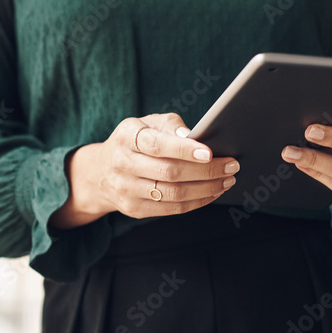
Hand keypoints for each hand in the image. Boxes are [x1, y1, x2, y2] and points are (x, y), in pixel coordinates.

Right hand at [50, 113, 238, 228]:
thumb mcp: (146, 123)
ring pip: (173, 194)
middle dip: (206, 171)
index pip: (157, 145)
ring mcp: (126, 189)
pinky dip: (197, 202)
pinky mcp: (134, 209)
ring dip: (206, 189)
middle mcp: (122, 164)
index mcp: (126, 137)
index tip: (210, 152)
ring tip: (226, 180)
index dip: (184, 150)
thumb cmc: (134, 141)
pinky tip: (212, 193)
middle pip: (169, 172)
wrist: (101, 172)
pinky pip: (171, 209)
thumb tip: (194, 137)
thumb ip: (170, 125)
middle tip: (231, 165)